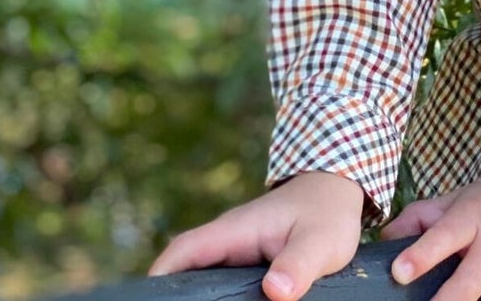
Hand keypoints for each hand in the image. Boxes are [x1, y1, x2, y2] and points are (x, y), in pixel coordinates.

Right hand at [149, 170, 365, 300]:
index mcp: (235, 231)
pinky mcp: (247, 261)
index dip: (162, 275)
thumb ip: (298, 265)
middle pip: (185, 267)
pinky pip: (219, 279)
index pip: (184, 250)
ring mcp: (236, 250)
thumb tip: (274, 292)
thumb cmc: (327, 212)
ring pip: (202, 275)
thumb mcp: (320, 242)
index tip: (145, 299)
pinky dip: (211, 295)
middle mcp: (228, 240)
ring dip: (191, 293)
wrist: (335, 190)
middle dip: (170, 292)